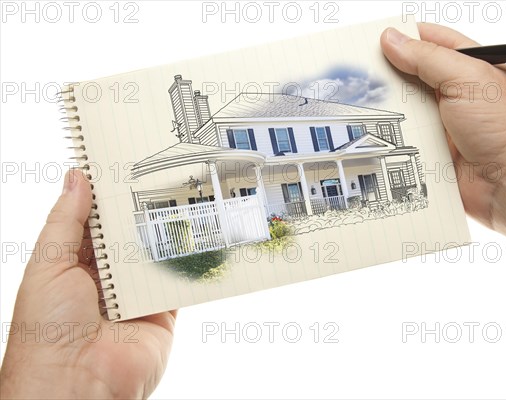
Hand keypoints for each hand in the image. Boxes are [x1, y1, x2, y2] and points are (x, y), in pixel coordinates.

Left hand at [0, 170, 176, 398]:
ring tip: (185, 196)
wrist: (77, 385)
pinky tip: (199, 235)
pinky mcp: (162, 311)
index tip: (123, 166)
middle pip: (128, 236)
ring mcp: (136, 295)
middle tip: (161, 174)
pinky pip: (178, 282)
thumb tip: (76, 177)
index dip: (107, 196)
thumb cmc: (48, 329)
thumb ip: (67, 221)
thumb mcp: (49, 264)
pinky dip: (188, 263)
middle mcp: (106, 279)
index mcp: (73, 266)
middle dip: (141, 210)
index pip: (95, 223)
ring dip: (167, 232)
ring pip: (155, 254)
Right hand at [380, 23, 505, 310]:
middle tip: (354, 76)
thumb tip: (392, 41)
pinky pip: (404, 144)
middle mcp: (454, 95)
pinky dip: (389, 142)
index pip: (429, 42)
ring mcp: (443, 126)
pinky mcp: (434, 154)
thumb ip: (428, 59)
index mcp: (468, 68)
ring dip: (385, 112)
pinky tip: (370, 139)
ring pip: (403, 112)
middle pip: (410, 77)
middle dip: (384, 77)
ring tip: (355, 106)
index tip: (370, 41)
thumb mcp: (469, 80)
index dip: (401, 38)